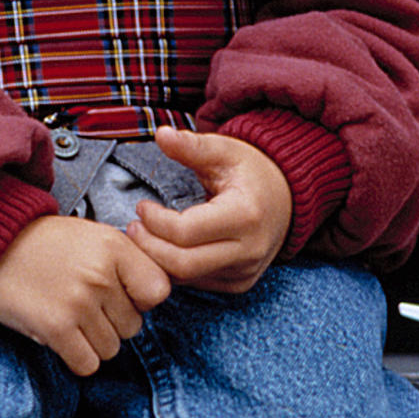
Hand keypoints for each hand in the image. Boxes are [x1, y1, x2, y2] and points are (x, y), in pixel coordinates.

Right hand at [0, 214, 170, 375]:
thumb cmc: (47, 244)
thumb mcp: (93, 235)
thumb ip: (128, 260)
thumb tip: (157, 294)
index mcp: (114, 246)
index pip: (158, 290)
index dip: (142, 299)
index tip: (124, 294)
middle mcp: (100, 274)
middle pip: (133, 326)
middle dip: (112, 321)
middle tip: (85, 303)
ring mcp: (78, 302)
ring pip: (111, 348)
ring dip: (93, 341)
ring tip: (70, 315)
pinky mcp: (56, 328)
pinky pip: (88, 364)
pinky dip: (76, 357)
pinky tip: (62, 335)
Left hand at [125, 125, 292, 292]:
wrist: (286, 197)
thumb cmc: (252, 171)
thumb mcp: (224, 150)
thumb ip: (191, 145)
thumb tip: (161, 134)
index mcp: (245, 215)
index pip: (187, 232)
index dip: (156, 222)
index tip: (141, 206)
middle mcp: (248, 250)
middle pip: (183, 264)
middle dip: (149, 247)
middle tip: (133, 228)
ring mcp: (245, 271)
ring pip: (188, 279)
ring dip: (158, 261)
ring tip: (143, 236)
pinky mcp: (239, 283)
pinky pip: (198, 283)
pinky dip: (175, 269)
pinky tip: (163, 249)